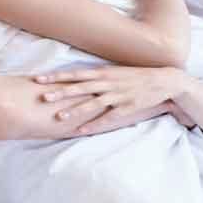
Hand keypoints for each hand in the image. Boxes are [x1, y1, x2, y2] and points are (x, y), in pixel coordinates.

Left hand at [34, 65, 190, 134]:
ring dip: (75, 110)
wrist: (164, 81)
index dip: (56, 76)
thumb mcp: (114, 71)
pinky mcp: (127, 107)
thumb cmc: (135, 76)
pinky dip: (94, 124)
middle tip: (43, 97)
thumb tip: (76, 77)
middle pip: (80, 87)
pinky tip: (81, 131)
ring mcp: (117, 95)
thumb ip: (96, 75)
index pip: (75, 73)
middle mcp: (108, 82)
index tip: (39, 78)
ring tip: (59, 117)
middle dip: (61, 92)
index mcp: (103, 72)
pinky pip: (108, 118)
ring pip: (92, 103)